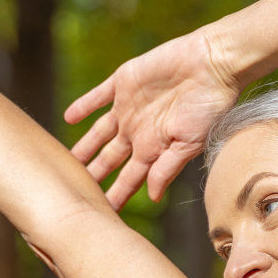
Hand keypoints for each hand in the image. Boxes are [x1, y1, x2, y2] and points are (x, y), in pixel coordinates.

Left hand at [63, 27, 242, 208]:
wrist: (212, 65)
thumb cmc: (209, 107)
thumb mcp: (189, 143)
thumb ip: (167, 168)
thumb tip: (152, 197)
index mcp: (154, 147)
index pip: (129, 178)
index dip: (116, 195)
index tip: (101, 212)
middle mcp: (139, 129)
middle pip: (109, 158)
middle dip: (94, 175)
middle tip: (74, 190)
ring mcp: (130, 107)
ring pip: (99, 131)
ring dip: (84, 145)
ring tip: (65, 160)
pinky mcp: (124, 82)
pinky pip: (98, 96)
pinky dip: (83, 106)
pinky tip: (69, 117)